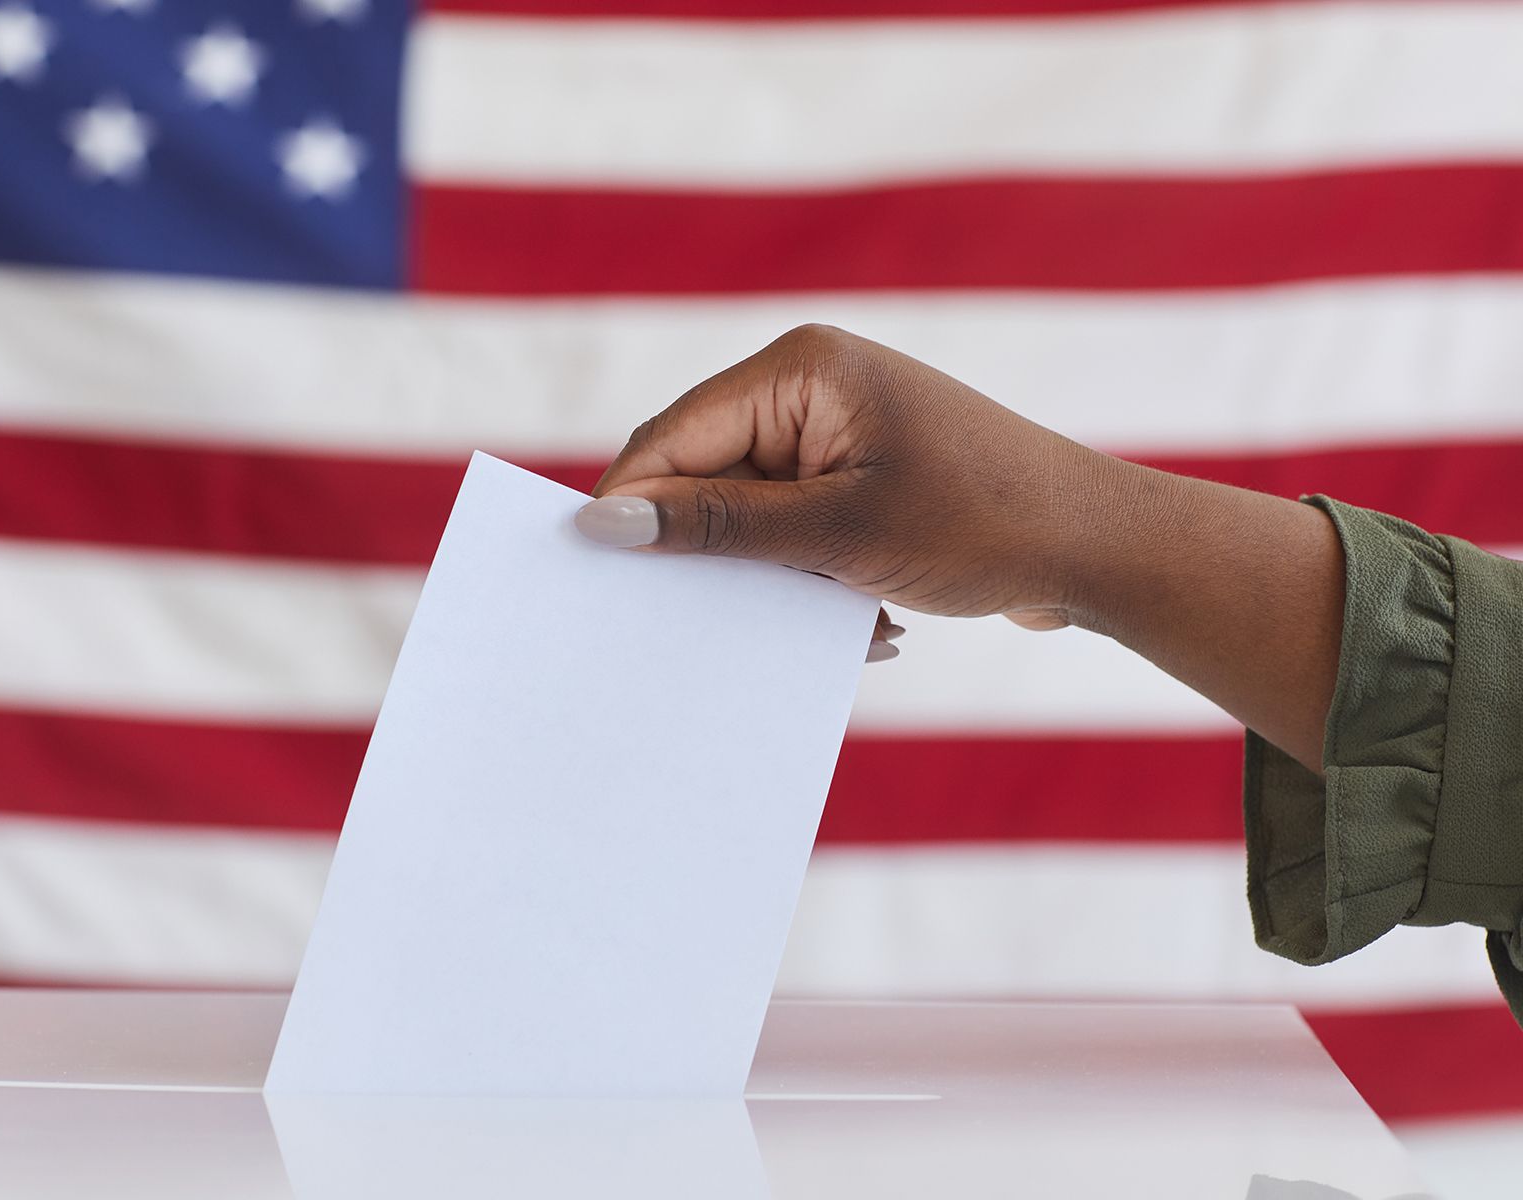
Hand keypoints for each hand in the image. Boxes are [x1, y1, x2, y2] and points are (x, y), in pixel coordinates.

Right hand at [575, 325, 1118, 632]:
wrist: (1101, 547)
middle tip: (706, 619)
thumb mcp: (839, 534)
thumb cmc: (982, 523)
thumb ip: (719, 527)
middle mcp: (813, 388)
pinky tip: (866, 614)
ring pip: (753, 512)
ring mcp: (840, 431)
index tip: (594, 577)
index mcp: (802, 369)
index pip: (675, 434)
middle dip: (716, 550)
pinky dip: (813, 577)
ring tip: (833, 610)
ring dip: (775, 575)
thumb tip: (608, 522)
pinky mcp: (862, 475)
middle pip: (708, 473)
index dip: (631, 503)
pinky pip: (797, 527)